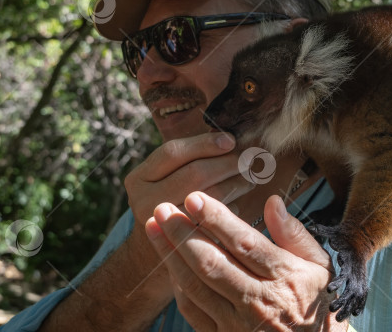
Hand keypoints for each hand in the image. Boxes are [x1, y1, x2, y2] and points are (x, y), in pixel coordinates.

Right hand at [123, 132, 254, 295]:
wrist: (151, 252)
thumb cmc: (169, 203)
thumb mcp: (165, 179)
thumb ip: (188, 160)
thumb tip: (229, 139)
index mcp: (139, 178)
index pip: (173, 152)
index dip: (204, 144)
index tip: (231, 140)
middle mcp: (143, 201)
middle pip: (194, 173)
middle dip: (227, 163)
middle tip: (249, 159)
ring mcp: (161, 225)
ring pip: (208, 196)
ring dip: (235, 183)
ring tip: (252, 176)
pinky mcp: (181, 243)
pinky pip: (214, 220)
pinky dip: (230, 208)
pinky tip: (240, 200)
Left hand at [145, 192, 348, 331]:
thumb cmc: (317, 301)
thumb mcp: (320, 265)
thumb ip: (294, 233)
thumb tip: (272, 201)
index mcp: (285, 277)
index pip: (244, 243)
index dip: (216, 219)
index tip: (195, 197)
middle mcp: (260, 301)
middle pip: (212, 263)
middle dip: (183, 233)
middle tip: (163, 208)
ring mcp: (239, 323)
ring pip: (196, 286)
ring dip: (171, 255)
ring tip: (154, 226)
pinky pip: (193, 310)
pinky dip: (177, 284)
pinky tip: (168, 261)